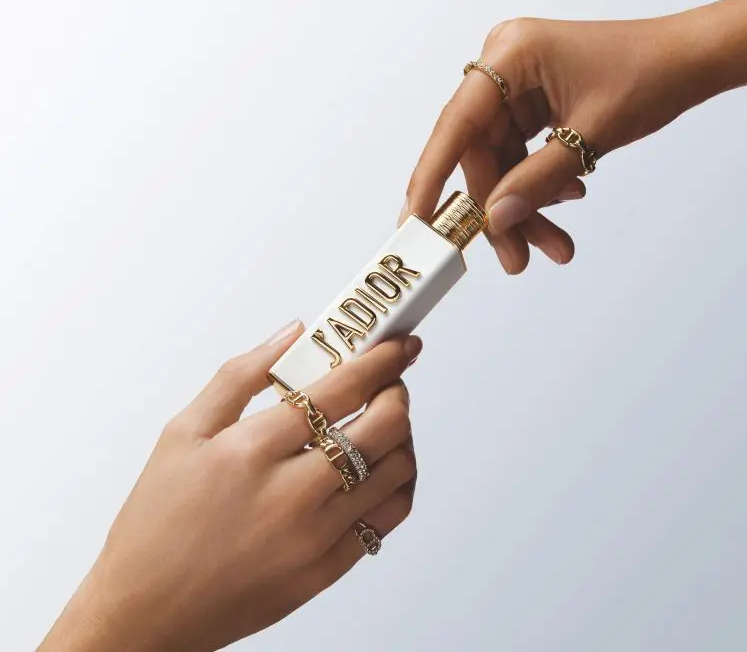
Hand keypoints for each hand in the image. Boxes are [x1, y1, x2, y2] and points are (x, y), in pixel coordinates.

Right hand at [39, 321, 421, 651]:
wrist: (147, 610)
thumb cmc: (157, 521)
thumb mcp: (182, 432)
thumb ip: (239, 375)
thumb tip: (291, 333)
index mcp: (249, 451)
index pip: (339, 391)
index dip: (380, 360)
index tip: (397, 344)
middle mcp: (289, 495)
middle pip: (383, 428)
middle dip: (397, 391)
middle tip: (388, 381)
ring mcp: (314, 538)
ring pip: (397, 471)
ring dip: (402, 436)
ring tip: (383, 423)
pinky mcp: (326, 571)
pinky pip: (388, 519)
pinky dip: (396, 483)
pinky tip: (377, 469)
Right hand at [402, 0, 746, 272]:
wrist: (689, 60)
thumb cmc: (650, 75)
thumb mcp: (591, 136)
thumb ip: (537, 182)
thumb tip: (495, 222)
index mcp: (512, 53)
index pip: (457, 125)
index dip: (430, 177)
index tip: (415, 222)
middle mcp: (504, 65)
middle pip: (480, 153)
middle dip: (500, 209)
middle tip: (516, 257)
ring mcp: (514, 84)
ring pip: (499, 161)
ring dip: (523, 205)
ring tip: (553, 244)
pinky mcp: (527, 103)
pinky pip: (517, 155)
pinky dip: (536, 185)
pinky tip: (566, 198)